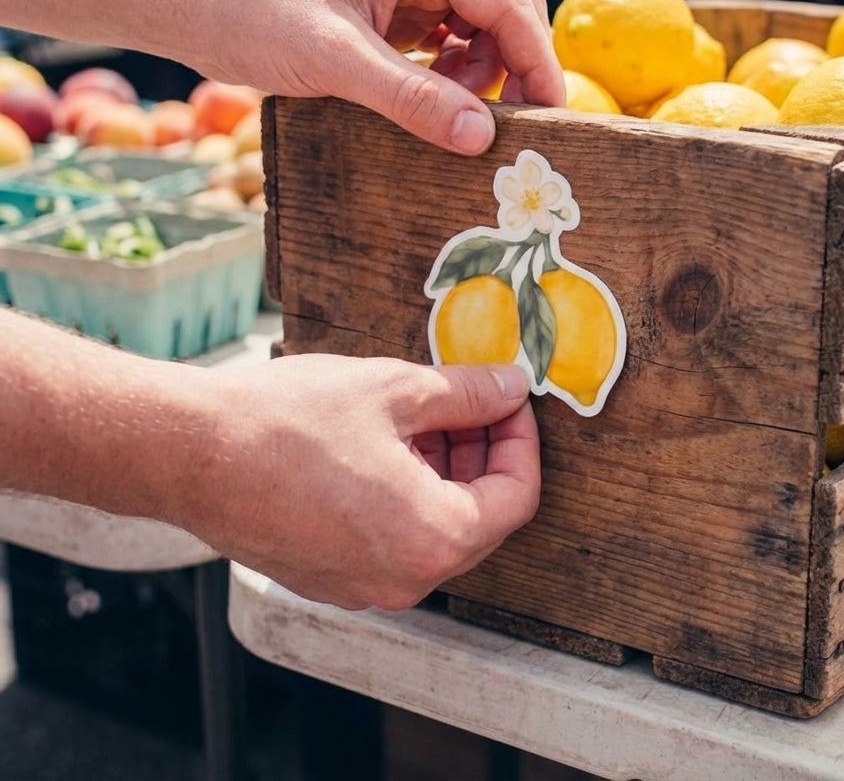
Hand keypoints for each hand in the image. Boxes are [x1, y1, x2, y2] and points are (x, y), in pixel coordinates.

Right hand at [190, 355, 539, 608]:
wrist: (190, 454)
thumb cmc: (288, 422)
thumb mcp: (396, 390)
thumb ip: (469, 393)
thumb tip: (511, 388)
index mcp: (433, 539)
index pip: (516, 497)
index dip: (521, 441)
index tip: (509, 401)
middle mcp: (405, 580)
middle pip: (479, 517)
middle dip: (482, 455)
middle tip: (470, 402)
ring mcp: (364, 586)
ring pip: (434, 529)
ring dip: (444, 473)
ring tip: (423, 416)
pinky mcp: (330, 578)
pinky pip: (393, 541)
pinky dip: (406, 496)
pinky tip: (384, 446)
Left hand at [194, 0, 565, 154]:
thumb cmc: (251, 12)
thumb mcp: (336, 61)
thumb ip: (412, 98)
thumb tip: (481, 138)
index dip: (537, 57)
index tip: (551, 114)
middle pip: (504, 6)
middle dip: (516, 63)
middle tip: (516, 124)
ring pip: (480, 25)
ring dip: (483, 71)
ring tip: (457, 113)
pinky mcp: (392, 6)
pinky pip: (447, 39)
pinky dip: (453, 73)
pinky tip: (433, 98)